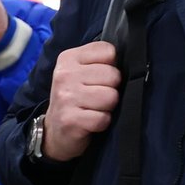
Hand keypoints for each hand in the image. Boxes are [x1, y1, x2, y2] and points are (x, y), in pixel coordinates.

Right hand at [43, 41, 120, 161]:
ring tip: (95, 109)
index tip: (99, 79)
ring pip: (111, 97)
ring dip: (108, 107)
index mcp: (69, 58)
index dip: (111, 67)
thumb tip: (129, 62)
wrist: (55, 132)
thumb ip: (100, 62)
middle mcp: (65, 75)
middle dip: (111, 89)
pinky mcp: (70, 120)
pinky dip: (102, 123)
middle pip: (113, 75)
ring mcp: (66, 97)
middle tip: (97, 98)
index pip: (108, 51)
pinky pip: (104, 118)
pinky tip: (91, 122)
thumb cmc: (75, 99)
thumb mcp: (80, 72)